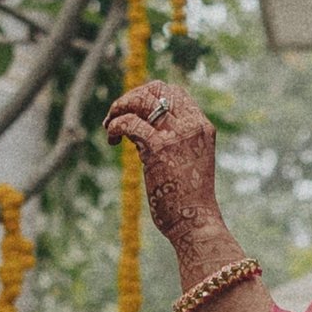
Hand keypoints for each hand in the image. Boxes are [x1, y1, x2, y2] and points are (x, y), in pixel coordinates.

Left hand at [103, 77, 222, 249]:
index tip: (135, 112)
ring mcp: (176, 136)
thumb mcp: (187, 160)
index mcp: (201, 126)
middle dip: (132, 97)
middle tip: (117, 115)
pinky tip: (112, 140)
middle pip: (157, 89)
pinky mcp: (158, 149)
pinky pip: (130, 123)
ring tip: (109, 126)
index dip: (149, 95)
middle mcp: (192, 125)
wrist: (196, 223)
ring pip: (142, 100)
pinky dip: (115, 126)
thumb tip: (138, 129)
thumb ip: (171, 140)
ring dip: (119, 108)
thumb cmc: (188, 199)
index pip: (175, 91)